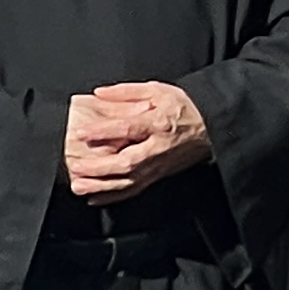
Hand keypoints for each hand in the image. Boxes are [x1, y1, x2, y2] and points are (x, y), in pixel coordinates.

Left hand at [62, 81, 209, 201]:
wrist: (212, 127)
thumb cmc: (186, 109)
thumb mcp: (159, 91)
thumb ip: (127, 92)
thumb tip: (100, 94)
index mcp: (158, 124)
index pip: (127, 129)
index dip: (103, 132)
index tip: (80, 134)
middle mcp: (158, 148)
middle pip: (127, 162)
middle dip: (99, 168)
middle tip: (76, 167)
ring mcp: (159, 165)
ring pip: (128, 181)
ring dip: (102, 186)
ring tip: (80, 186)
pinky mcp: (159, 175)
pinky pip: (135, 190)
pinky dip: (114, 196)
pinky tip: (96, 198)